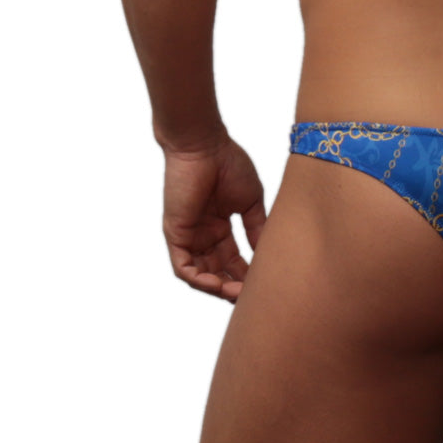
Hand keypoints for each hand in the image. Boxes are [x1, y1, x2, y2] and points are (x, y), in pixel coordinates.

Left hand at [162, 133, 266, 302]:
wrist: (205, 145)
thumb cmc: (228, 164)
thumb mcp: (250, 201)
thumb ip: (256, 227)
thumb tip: (266, 252)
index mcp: (219, 227)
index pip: (233, 260)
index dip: (247, 274)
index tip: (264, 284)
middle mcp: (203, 235)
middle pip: (218, 271)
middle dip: (234, 286)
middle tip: (252, 296)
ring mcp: (188, 236)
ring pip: (201, 275)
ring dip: (218, 288)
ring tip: (237, 294)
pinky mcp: (175, 235)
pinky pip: (184, 268)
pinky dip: (199, 280)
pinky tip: (217, 285)